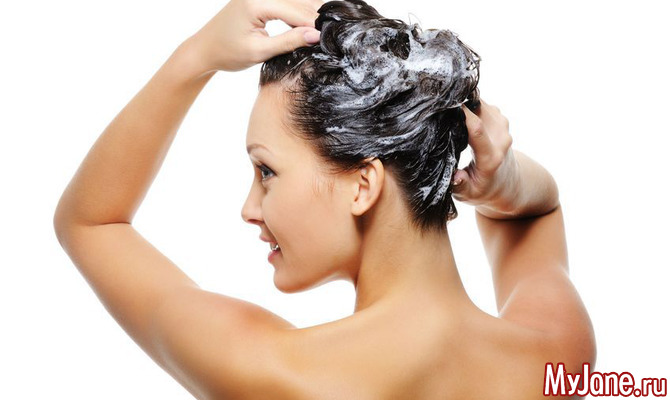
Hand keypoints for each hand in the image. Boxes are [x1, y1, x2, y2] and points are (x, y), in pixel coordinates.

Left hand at [186, 0, 322, 72]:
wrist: (205, 49)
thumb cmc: (227, 53)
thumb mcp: (260, 51)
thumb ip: (289, 41)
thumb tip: (315, 35)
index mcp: (256, 3)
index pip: (295, 11)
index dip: (313, 25)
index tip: (329, 39)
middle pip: (297, 2)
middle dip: (314, 18)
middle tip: (331, 35)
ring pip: (294, 0)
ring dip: (308, 14)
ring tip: (322, 31)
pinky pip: (285, 2)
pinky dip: (297, 12)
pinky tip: (307, 25)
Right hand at [452, 99, 520, 212]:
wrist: (506, 183)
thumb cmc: (482, 189)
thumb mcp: (469, 194)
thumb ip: (461, 186)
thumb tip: (455, 176)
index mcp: (491, 157)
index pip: (477, 129)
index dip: (461, 113)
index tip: (442, 106)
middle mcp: (500, 138)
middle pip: (478, 110)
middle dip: (458, 103)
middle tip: (436, 106)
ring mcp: (502, 125)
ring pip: (479, 103)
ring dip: (462, 102)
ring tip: (444, 108)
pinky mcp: (499, 117)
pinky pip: (481, 103)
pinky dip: (468, 103)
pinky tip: (456, 109)